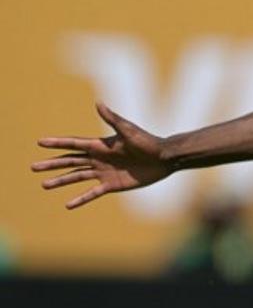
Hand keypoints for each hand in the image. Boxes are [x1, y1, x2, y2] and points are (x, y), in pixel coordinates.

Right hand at [32, 103, 171, 208]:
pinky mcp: (112, 185)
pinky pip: (92, 193)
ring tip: (44, 185)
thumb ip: (112, 119)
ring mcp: (104, 172)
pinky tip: (68, 204)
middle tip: (33, 167)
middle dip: (52, 164)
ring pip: (76, 177)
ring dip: (61, 181)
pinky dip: (80, 198)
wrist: (164, 159)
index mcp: (100, 145)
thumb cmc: (148, 142)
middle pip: (70, 161)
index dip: (57, 143)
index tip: (40, 142)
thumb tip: (97, 103)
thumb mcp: (129, 130)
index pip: (74, 144)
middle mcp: (99, 158)